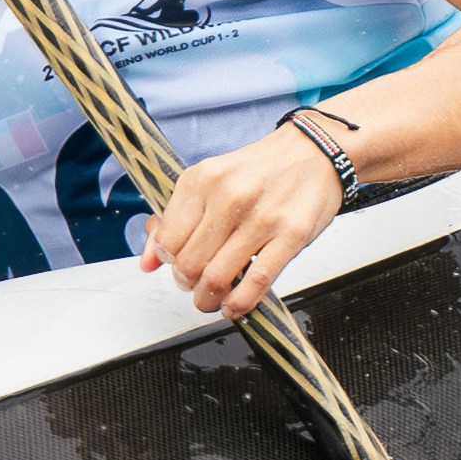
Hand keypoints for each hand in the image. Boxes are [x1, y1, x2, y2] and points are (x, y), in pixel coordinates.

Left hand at [137, 122, 343, 320]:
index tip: (180, 264)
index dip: (169, 262)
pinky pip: (256, 282)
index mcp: (202, 179)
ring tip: (213, 299)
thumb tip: (147, 263)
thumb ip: (175, 220)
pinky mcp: (291, 235)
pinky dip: (239, 304)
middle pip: (189, 264)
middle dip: (188, 284)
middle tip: (196, 284)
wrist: (313, 152)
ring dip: (209, 300)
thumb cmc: (261, 170)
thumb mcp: (209, 182)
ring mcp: (262, 217)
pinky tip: (234, 306)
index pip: (167, 240)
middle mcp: (229, 196)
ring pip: (217, 278)